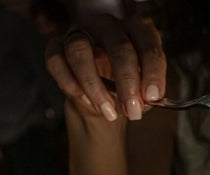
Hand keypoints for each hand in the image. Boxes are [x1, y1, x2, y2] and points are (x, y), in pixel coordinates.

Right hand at [44, 10, 165, 121]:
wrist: (100, 102)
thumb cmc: (124, 90)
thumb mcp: (141, 94)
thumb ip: (145, 95)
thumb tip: (144, 101)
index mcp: (136, 31)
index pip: (148, 44)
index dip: (152, 71)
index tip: (153, 96)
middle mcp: (109, 27)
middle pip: (118, 45)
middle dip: (126, 80)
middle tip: (132, 108)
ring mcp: (81, 33)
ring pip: (80, 50)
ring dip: (93, 84)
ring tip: (107, 111)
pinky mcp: (57, 46)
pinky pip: (57, 61)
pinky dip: (71, 84)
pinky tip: (85, 101)